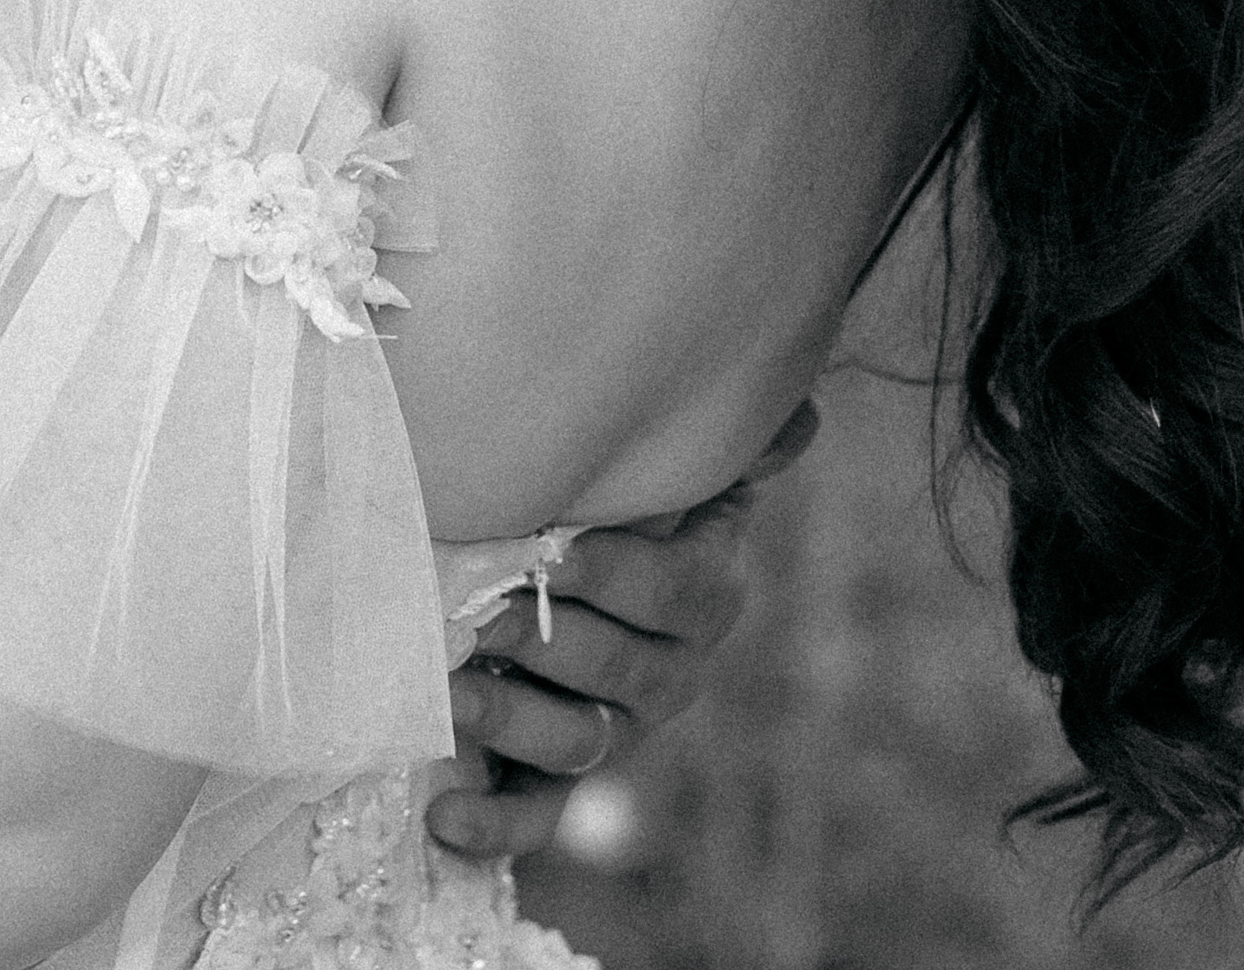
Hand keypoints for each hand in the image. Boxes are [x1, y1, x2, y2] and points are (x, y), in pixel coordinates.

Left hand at [426, 397, 819, 858]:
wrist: (546, 571)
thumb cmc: (596, 501)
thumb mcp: (657, 474)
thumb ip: (714, 452)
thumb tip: (800, 417)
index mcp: (699, 592)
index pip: (678, 589)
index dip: (615, 572)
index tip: (552, 548)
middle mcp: (667, 670)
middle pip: (620, 668)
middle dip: (544, 639)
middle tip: (475, 613)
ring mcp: (615, 730)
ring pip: (578, 738)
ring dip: (510, 717)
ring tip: (448, 692)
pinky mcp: (557, 781)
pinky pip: (535, 814)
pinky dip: (492, 826)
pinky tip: (443, 818)